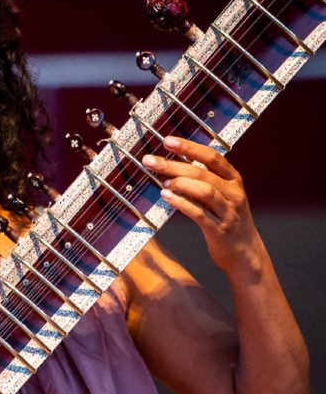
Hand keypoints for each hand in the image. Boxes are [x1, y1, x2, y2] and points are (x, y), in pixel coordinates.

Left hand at [142, 136, 262, 273]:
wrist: (245, 252)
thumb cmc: (226, 219)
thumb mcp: (221, 195)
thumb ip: (203, 180)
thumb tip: (171, 166)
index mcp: (233, 180)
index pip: (212, 157)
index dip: (189, 147)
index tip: (167, 141)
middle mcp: (234, 193)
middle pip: (203, 173)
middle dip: (174, 164)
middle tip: (150, 161)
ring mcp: (228, 212)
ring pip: (205, 191)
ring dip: (181, 183)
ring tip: (163, 181)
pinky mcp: (220, 230)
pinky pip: (200, 214)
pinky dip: (182, 204)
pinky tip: (167, 197)